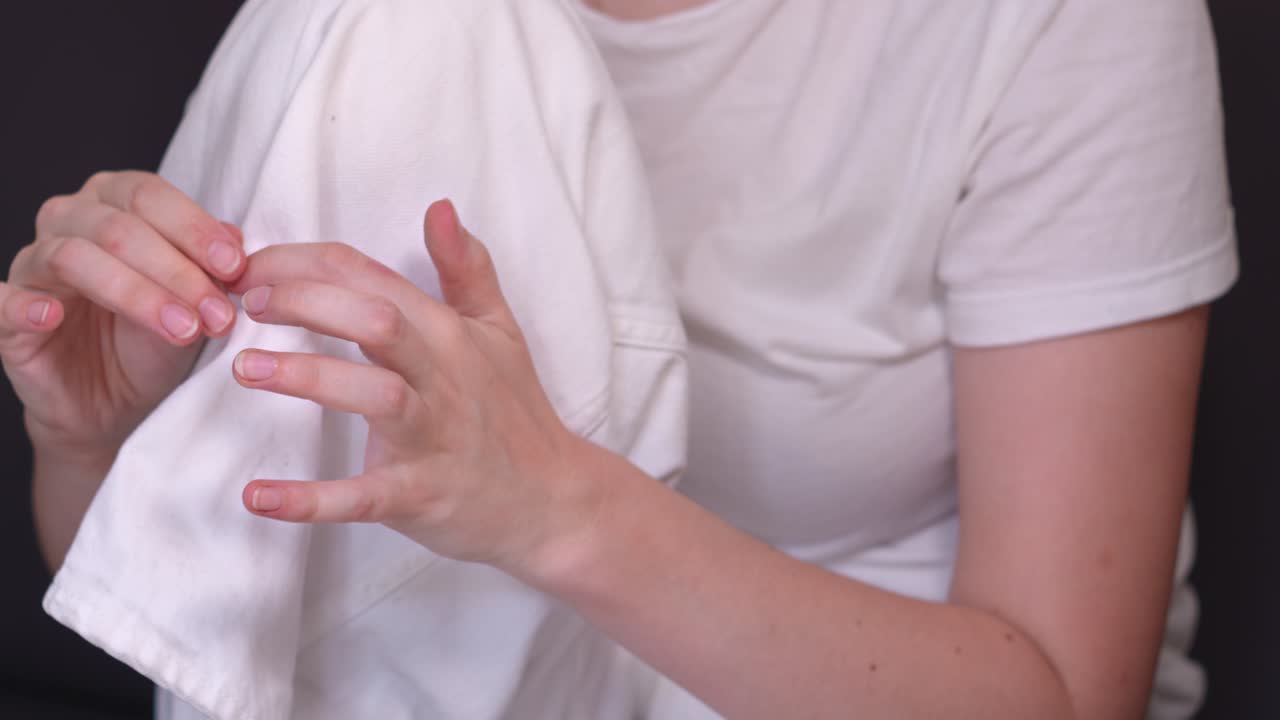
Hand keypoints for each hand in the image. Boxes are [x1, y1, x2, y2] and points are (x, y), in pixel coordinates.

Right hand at [2, 171, 245, 461]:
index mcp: (114, 204)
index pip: (149, 196)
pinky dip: (27, 305)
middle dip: (177, 272)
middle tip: (217, 315)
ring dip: (135, 294)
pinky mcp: (6, 316)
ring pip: (73, 257)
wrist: (118, 404)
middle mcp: (68, 221)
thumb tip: (233, 237)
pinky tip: (53, 316)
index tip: (235, 267)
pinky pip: (3, 300)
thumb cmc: (156, 340)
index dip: (193, 228)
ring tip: (182, 329)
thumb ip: (212, 268)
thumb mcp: (197, 303)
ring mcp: (33, 266)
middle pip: (118, 227)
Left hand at [232, 200, 597, 573]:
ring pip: (374, 394)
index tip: (249, 268)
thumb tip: (439, 207)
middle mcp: (442, 375)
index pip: (370, 277)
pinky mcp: (421, 494)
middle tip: (242, 305)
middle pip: (374, 320)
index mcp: (447, 331)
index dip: (304, 264)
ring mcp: (433, 436)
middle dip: (304, 302)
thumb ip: (467, 269)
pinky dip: (312, 499)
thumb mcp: (499, 331)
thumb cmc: (515, 411)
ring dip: (308, 377)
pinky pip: (364, 496)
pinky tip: (257, 496)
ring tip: (245, 369)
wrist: (551, 499)